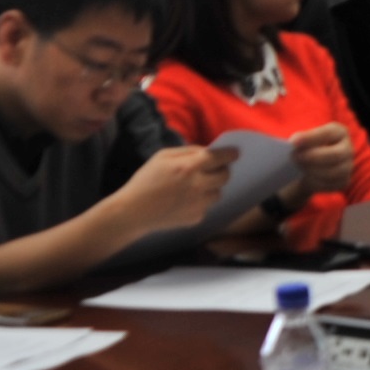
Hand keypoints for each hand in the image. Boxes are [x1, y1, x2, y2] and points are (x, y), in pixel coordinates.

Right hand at [115, 144, 234, 235]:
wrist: (133, 212)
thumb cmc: (146, 180)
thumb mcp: (162, 157)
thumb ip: (188, 151)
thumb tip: (209, 151)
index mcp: (187, 168)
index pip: (218, 158)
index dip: (230, 154)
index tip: (236, 153)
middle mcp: (197, 186)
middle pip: (224, 176)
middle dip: (222, 170)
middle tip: (214, 169)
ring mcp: (198, 204)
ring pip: (218, 193)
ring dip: (211, 187)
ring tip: (193, 187)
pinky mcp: (196, 218)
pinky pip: (206, 206)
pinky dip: (199, 202)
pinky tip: (182, 201)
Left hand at [285, 122, 360, 197]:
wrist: (313, 165)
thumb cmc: (309, 147)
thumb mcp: (306, 139)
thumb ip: (301, 140)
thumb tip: (293, 144)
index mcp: (339, 132)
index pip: (328, 133)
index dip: (310, 138)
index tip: (293, 142)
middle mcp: (347, 149)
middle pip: (334, 154)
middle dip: (312, 157)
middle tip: (294, 157)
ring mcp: (348, 166)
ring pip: (332, 172)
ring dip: (312, 171)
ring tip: (298, 167)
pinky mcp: (344, 181)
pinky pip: (330, 184)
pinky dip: (316, 182)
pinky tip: (306, 177)